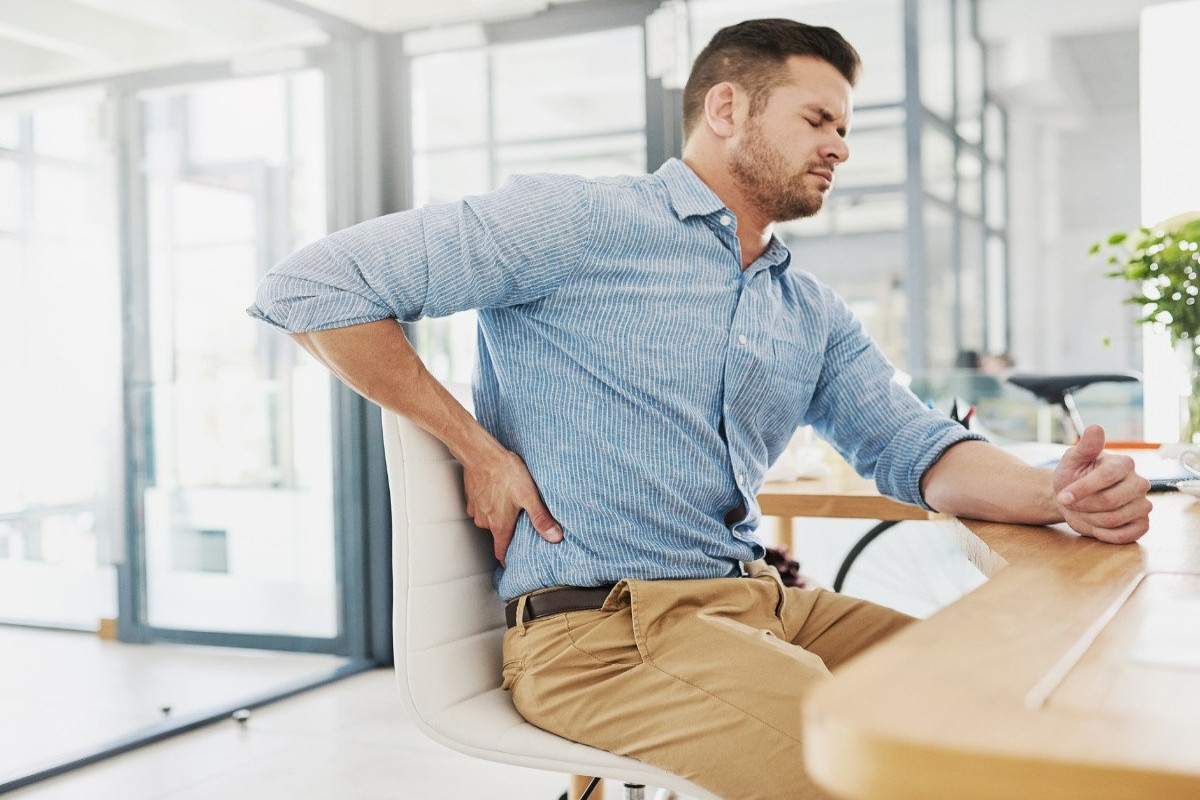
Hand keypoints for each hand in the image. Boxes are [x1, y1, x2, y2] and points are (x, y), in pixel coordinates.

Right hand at [462, 449, 562, 565]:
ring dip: (498, 516)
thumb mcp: (529, 496)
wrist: (481, 453)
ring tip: (510, 505)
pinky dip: (489, 504)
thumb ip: (541, 518)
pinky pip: (481, 507)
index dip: (507, 560)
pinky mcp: (471, 498)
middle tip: (519, 524)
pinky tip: (498, 492)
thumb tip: (555, 537)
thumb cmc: (505, 472)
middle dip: (507, 532)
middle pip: (497, 534)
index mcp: (500, 525)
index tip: (513, 564)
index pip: (501, 553)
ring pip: (488, 520)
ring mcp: (476, 510)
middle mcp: (485, 521)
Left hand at [1053, 424, 1151, 542]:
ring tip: (1081, 512)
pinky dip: (1102, 534)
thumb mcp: (1072, 459)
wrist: (1074, 498)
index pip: (1106, 477)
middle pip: (1110, 501)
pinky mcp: (1142, 523)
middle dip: (1083, 506)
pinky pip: (1124, 536)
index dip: (1082, 489)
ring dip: (1089, 520)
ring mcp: (1143, 504)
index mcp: (1124, 463)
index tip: (1062, 497)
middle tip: (1071, 504)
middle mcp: (1139, 483)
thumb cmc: (1073, 476)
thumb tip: (1096, 427)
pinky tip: (1093, 525)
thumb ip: (1085, 446)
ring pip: (1114, 520)